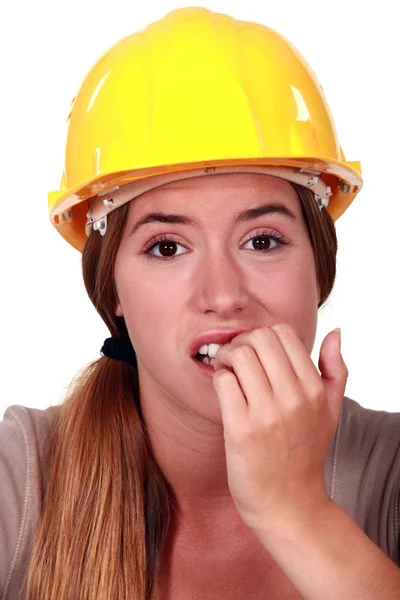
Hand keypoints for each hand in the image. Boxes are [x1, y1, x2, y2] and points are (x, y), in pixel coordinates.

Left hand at [212, 324, 346, 534]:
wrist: (289, 505)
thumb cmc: (305, 454)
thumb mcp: (331, 411)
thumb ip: (335, 370)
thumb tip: (335, 332)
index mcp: (314, 390)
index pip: (283, 332)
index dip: (263, 335)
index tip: (256, 352)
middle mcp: (294, 399)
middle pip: (259, 338)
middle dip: (241, 341)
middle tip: (236, 359)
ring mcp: (267, 415)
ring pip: (238, 355)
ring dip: (226, 358)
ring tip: (228, 373)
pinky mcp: (241, 430)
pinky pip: (223, 381)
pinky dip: (219, 379)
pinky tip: (224, 393)